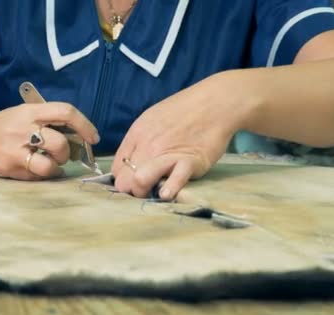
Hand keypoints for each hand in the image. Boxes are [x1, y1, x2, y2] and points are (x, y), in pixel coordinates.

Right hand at [0, 102, 99, 179]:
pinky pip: (35, 177)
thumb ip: (48, 121)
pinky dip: (41, 175)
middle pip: (59, 143)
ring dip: (55, 167)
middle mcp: (22, 129)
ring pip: (48, 165)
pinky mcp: (8, 169)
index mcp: (29, 112)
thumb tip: (81, 138)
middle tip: (62, 154)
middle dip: (66, 152)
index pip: (65, 112)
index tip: (93, 137)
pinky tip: (34, 168)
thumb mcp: (24, 113)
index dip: (84, 125)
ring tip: (49, 163)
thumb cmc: (4, 125)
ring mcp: (13, 151)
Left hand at [112, 78, 241, 199]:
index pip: (117, 168)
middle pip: (124, 180)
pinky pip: (172, 182)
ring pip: (139, 182)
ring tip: (154, 192)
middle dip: (131, 190)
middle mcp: (148, 145)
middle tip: (145, 190)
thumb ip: (140, 140)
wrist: (216, 103)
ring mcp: (167, 154)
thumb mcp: (153, 118)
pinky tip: (167, 193)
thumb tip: (129, 162)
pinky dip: (168, 191)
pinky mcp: (189, 162)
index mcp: (138, 133)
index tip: (133, 182)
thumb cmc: (186, 110)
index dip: (124, 179)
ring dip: (144, 193)